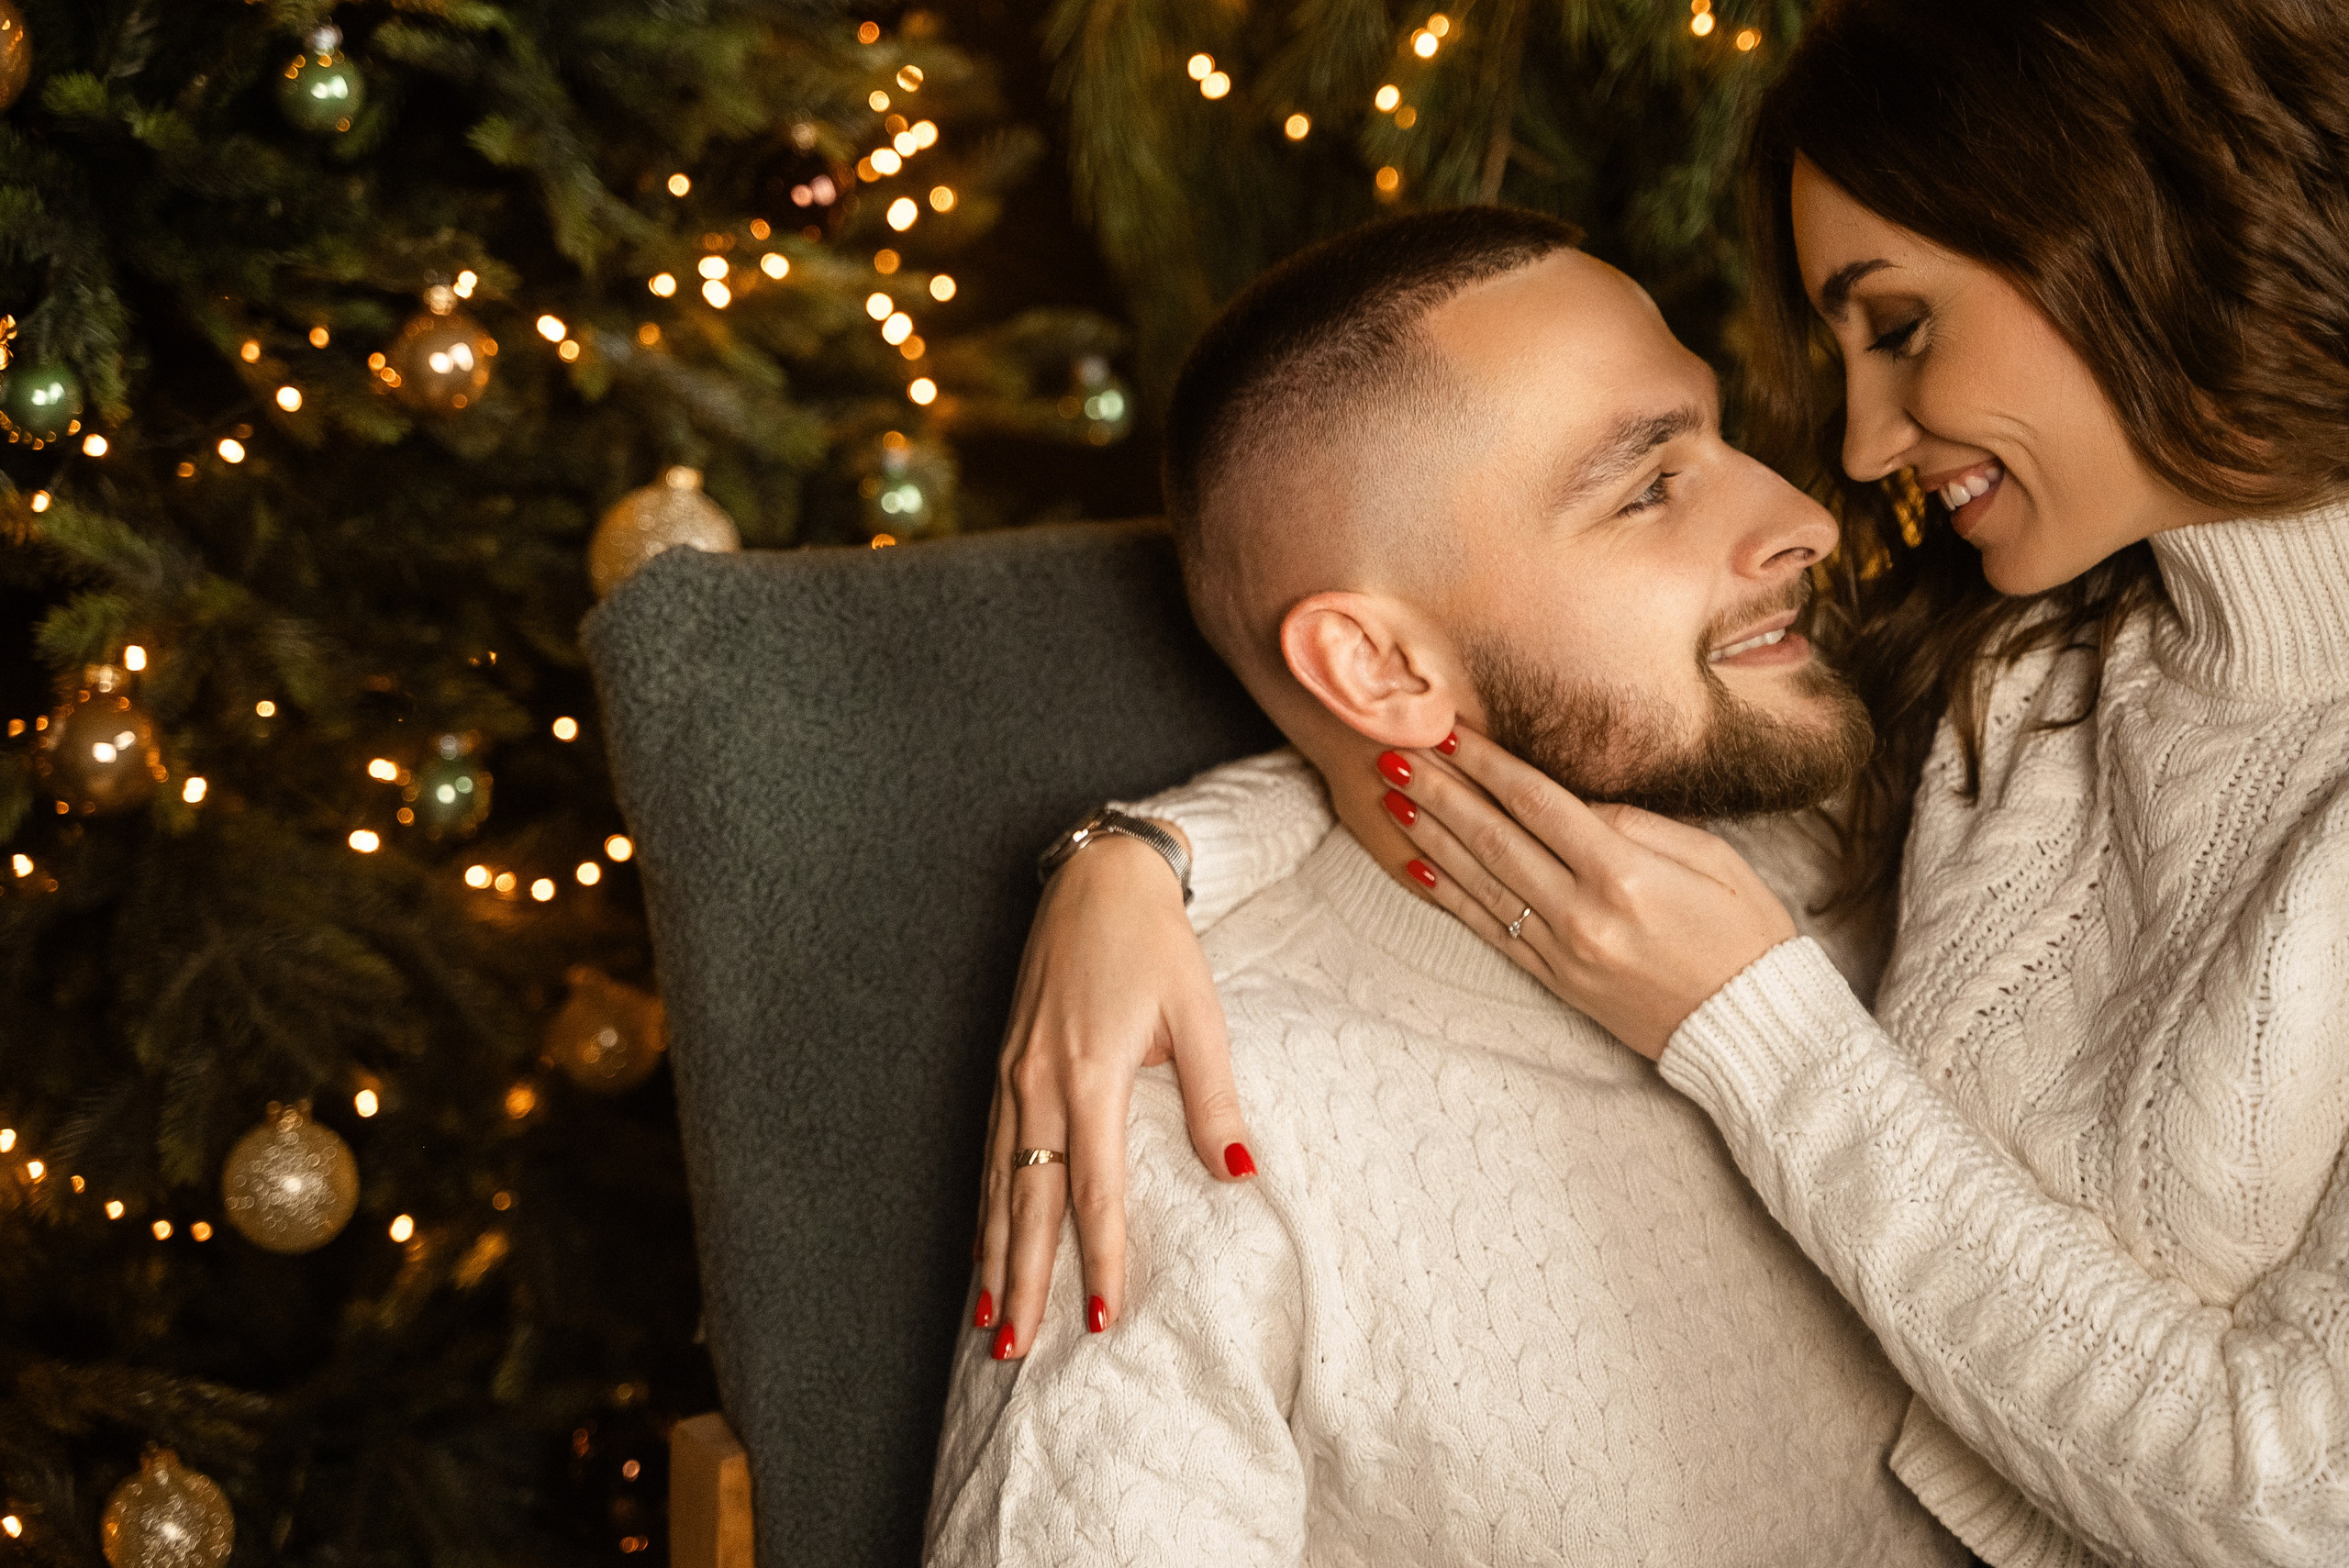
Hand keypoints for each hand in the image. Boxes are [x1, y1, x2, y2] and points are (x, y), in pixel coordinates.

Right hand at [978, 831, 1256, 1357]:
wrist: (1096, 877)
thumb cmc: (1155, 942)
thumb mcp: (1199, 1012)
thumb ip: (1213, 1096)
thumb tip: (1238, 1172)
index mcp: (1090, 1070)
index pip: (1093, 1188)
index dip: (1098, 1257)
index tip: (1100, 1318)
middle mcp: (1038, 1079)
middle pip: (1029, 1202)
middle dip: (1022, 1280)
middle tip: (1013, 1352)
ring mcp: (1011, 1072)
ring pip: (999, 1183)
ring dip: (994, 1255)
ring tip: (989, 1320)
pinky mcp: (1003, 1063)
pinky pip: (990, 1150)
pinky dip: (985, 1205)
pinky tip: (984, 1243)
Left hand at [1376, 730, 1797, 1057]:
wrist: (1751, 1025)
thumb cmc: (1744, 931)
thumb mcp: (1711, 859)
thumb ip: (1637, 825)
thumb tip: (1573, 800)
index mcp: (1624, 873)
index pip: (1537, 802)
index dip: (1486, 764)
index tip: (1447, 730)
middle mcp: (1584, 913)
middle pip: (1494, 838)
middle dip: (1440, 791)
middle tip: (1393, 752)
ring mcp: (1564, 952)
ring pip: (1482, 882)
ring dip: (1431, 836)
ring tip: (1392, 796)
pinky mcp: (1556, 981)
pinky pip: (1491, 931)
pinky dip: (1449, 897)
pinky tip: (1415, 867)